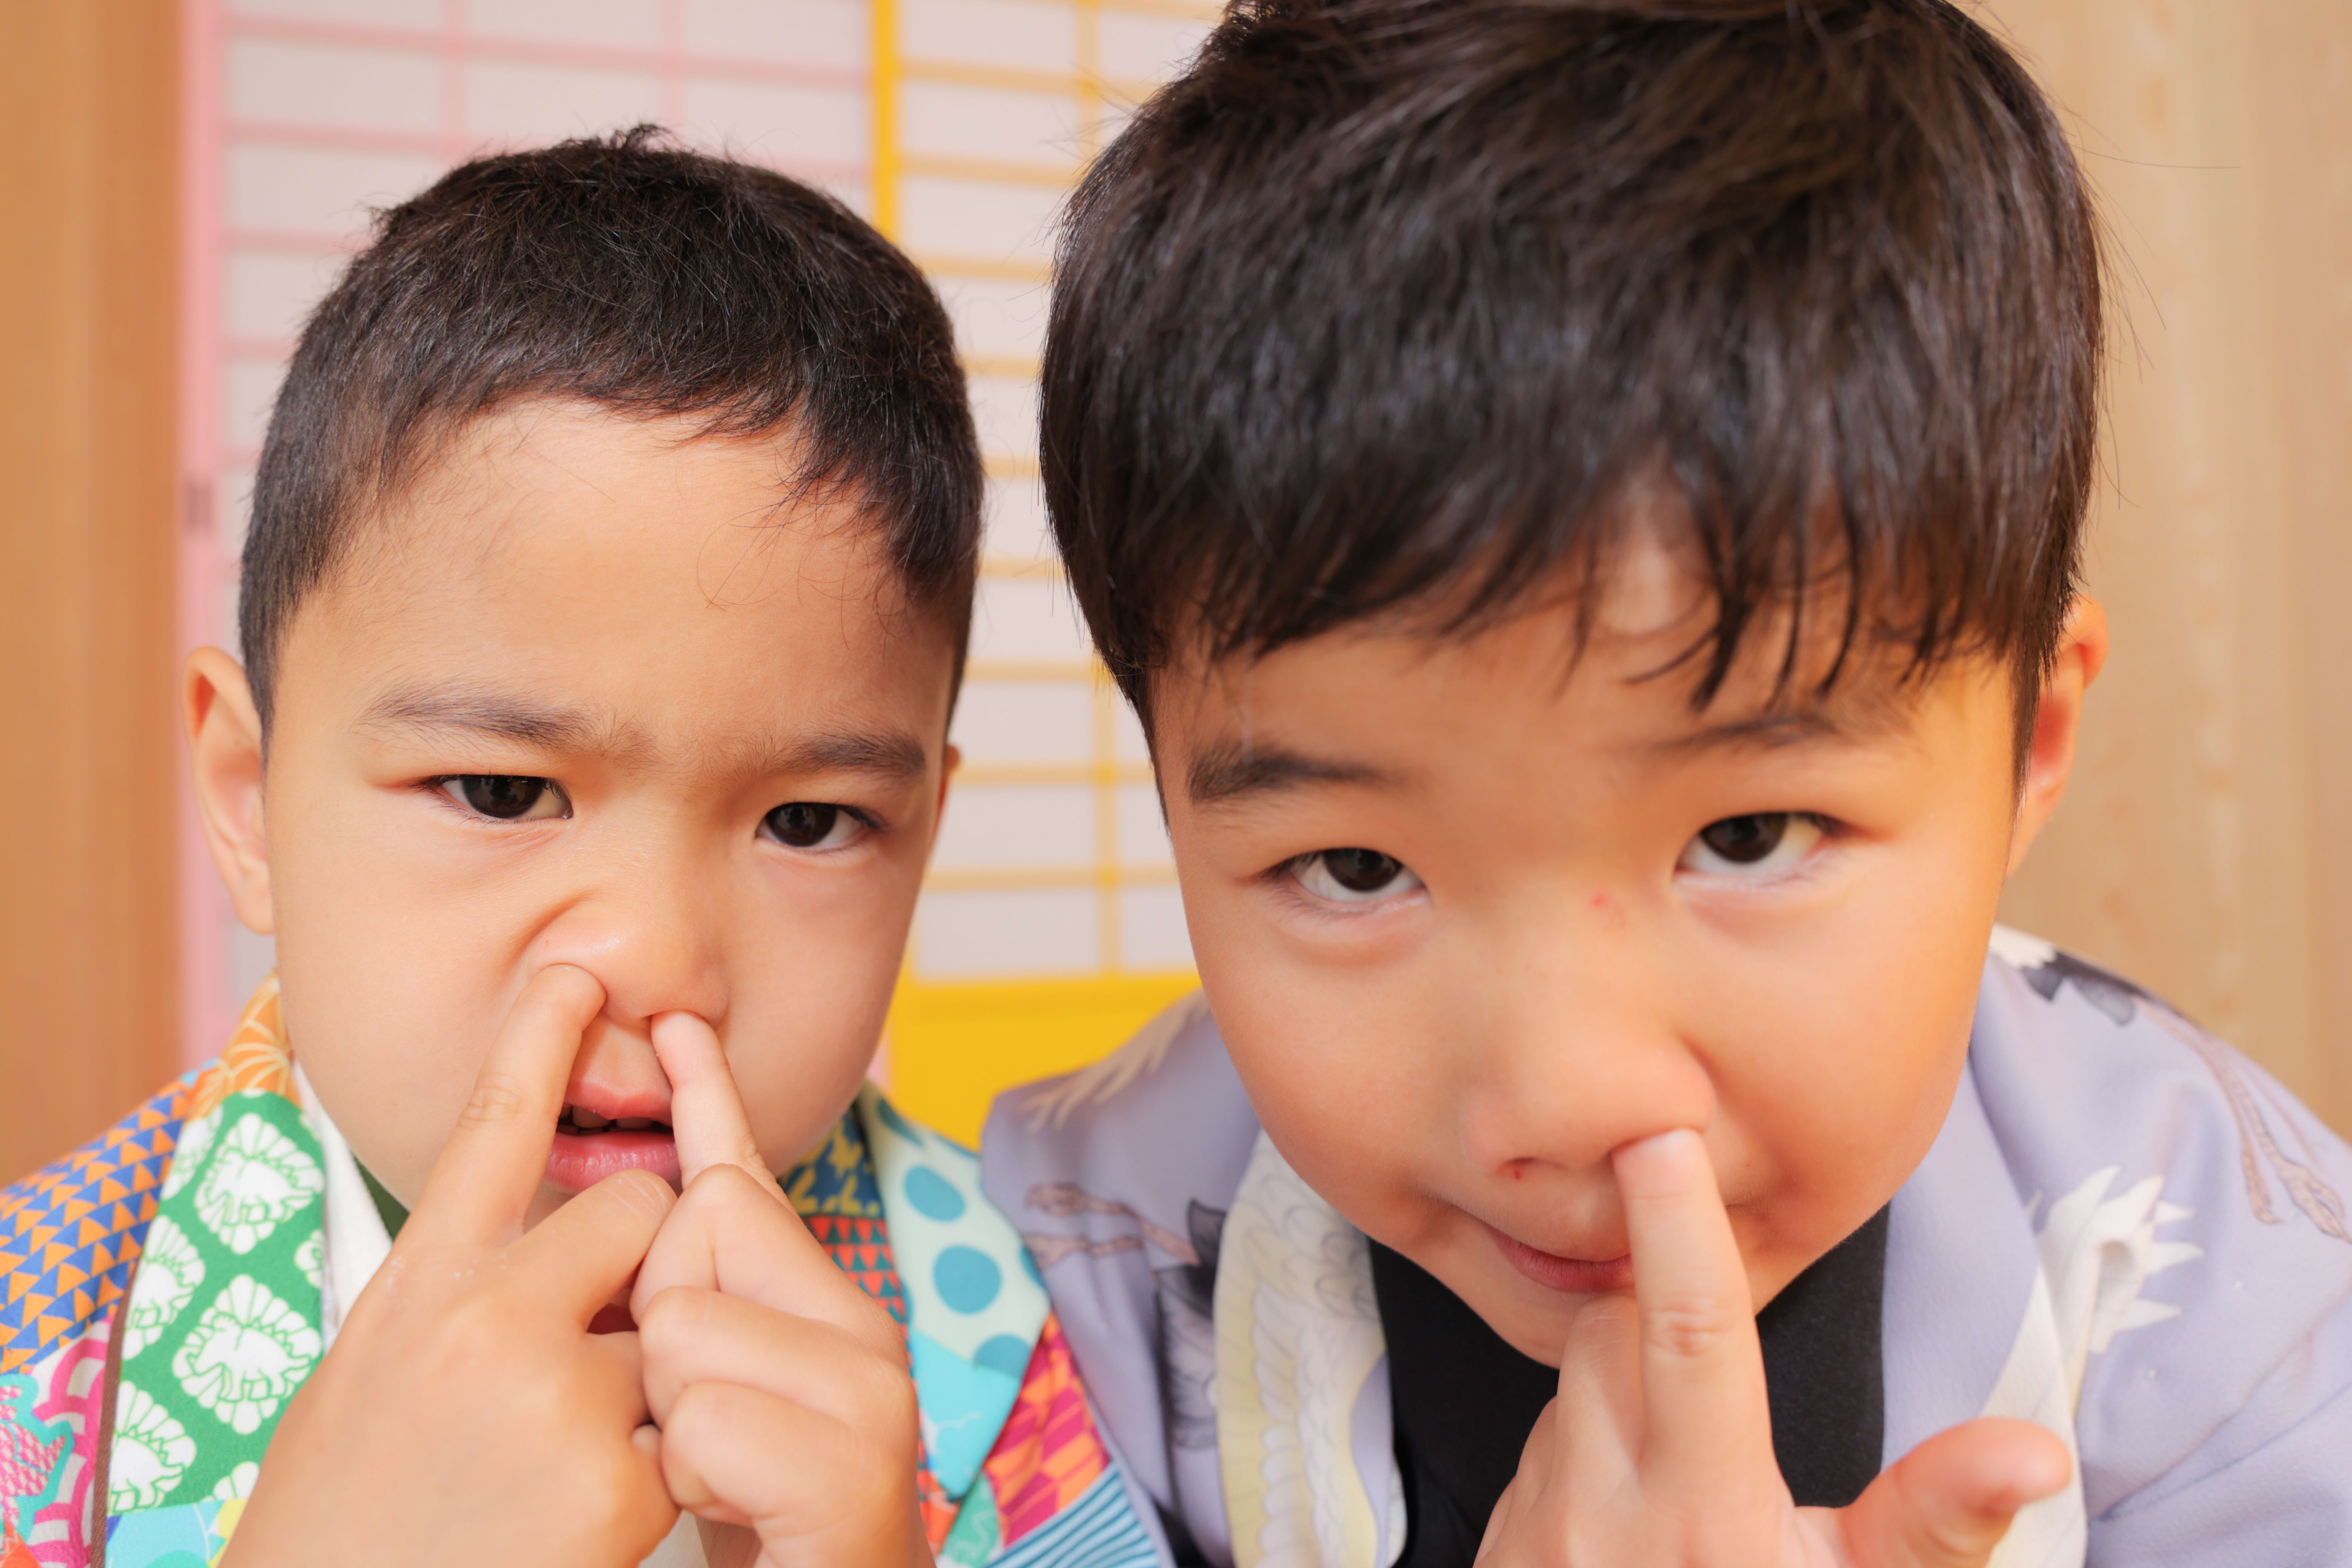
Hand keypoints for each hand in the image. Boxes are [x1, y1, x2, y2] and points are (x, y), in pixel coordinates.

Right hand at [223, 966, 679, 1567]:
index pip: (490, 1127)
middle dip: (639, 1264)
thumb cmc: (346, 1515)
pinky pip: (683, 1431)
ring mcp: (559, 1397)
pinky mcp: (621, 1481)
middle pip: (638, 1213)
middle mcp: (487, 1321)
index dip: (539, 1040)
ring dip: (641, 1384)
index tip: (577, 971)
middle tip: (578, 1350)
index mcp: (418, 1287)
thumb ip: (451, 1291)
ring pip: (671, 1329)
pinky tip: (571, 1525)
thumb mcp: (368, 1374)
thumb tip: (517, 1229)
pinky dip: (649, 1473)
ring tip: (550, 1466)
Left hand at [632, 1013, 925, 1567]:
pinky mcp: (857, 1477)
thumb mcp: (708, 1396)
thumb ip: (700, 1294)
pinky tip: (737, 1511)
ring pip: (683, 1327)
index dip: (702, 1100)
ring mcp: (871, 1395)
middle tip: (698, 1429)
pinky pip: (705, 1426)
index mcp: (822, 1304)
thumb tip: (680, 1180)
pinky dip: (694, 1479)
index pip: (742, 1175)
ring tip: (715, 1478)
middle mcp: (863, 1328)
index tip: (675, 1024)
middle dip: (652, 1325)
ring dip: (663, 1417)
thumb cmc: (753, 1522)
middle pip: (698, 1227)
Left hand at [1477, 1130, 2070, 1567]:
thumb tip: (2031, 1446)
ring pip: (1568, 1390)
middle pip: (1610, 1335)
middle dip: (1654, 1317)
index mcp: (1703, 1508)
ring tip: (1679, 1472)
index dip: (1680, 1224)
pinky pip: (1536, 1453)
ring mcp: (1535, 1525)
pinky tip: (1624, 1515)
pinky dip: (1580, 1453)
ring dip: (1617, 1393)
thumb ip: (1934, 1521)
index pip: (1687, 1328)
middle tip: (1711, 1372)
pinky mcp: (1496, 1544)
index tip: (1663, 1132)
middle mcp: (1600, 1503)